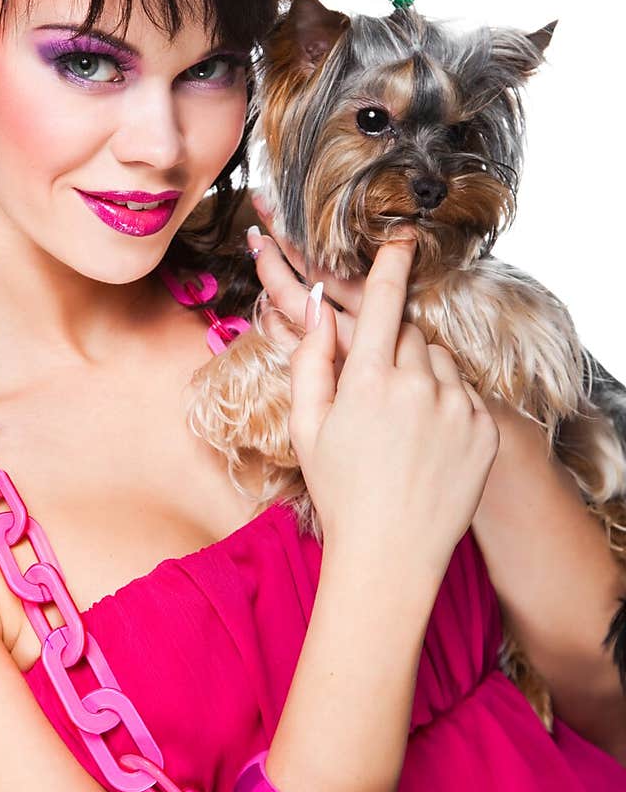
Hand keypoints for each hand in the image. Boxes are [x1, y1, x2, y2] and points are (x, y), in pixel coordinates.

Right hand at [253, 222, 500, 617]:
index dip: (392, 264)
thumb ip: (310, 360)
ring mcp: (457, 407)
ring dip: (423, 379)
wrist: (390, 553)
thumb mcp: (306, 426)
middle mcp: (417, 384)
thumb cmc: (340, 491)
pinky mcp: (485, 430)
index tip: (402, 238)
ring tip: (404, 428)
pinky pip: (465, 396)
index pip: (384, 301)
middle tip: (377, 395)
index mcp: (368, 379)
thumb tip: (318, 309)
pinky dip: (448, 408)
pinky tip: (428, 445)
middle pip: (411, 335)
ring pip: (440, 363)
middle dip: (394, 350)